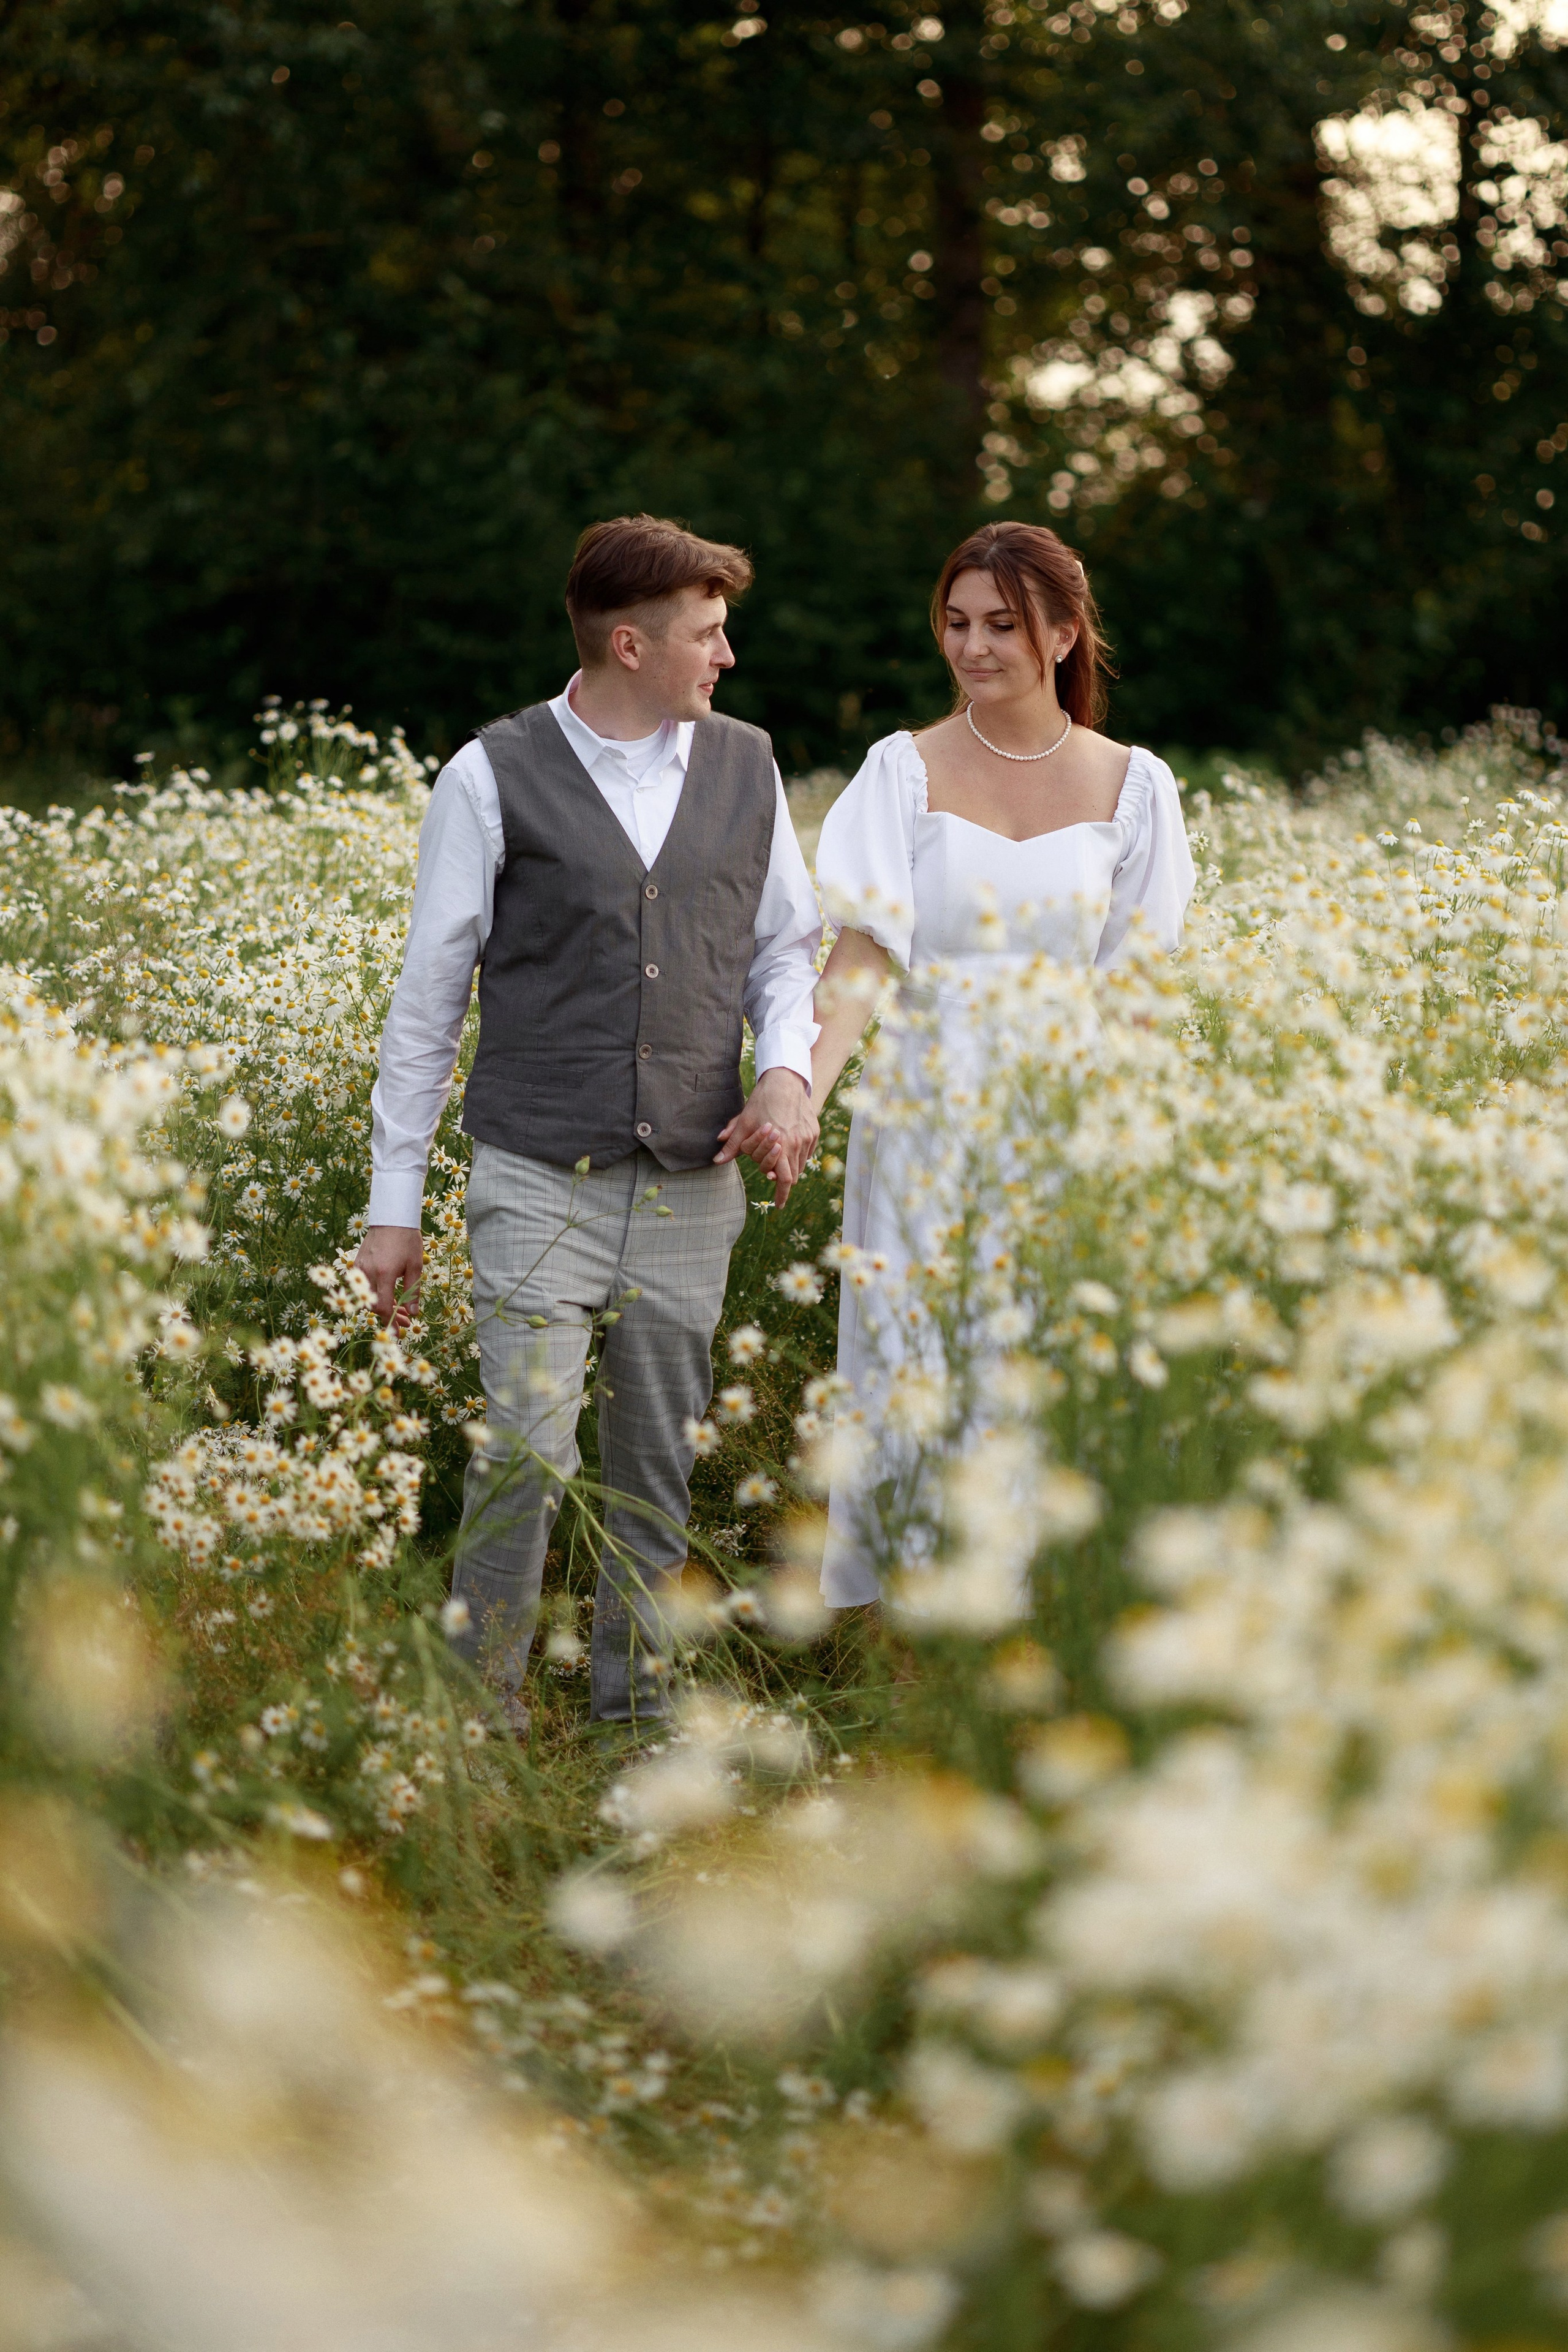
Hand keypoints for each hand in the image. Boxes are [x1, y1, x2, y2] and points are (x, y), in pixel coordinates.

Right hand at [356, 1224, 422, 1327]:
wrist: (391, 1218)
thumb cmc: (407, 1240)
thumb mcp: (415, 1266)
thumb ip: (413, 1291)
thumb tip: (414, 1313)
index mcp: (384, 1273)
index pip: (383, 1306)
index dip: (391, 1321)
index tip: (398, 1332)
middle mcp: (368, 1272)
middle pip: (374, 1304)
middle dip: (390, 1315)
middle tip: (407, 1320)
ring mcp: (360, 1268)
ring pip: (368, 1297)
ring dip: (384, 1306)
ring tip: (401, 1309)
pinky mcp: (357, 1264)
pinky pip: (364, 1286)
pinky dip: (375, 1294)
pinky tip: (390, 1295)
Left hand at [714, 1068, 818, 1208]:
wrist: (785, 1080)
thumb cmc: (763, 1100)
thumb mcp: (745, 1122)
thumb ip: (734, 1144)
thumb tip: (717, 1161)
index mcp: (781, 1144)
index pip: (785, 1179)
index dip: (782, 1195)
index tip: (779, 1205)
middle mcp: (798, 1143)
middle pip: (795, 1176)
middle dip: (785, 1183)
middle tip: (777, 1187)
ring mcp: (808, 1137)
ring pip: (802, 1165)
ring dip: (791, 1168)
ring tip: (780, 1163)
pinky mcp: (815, 1130)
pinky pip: (808, 1152)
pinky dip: (799, 1156)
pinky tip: (789, 1148)